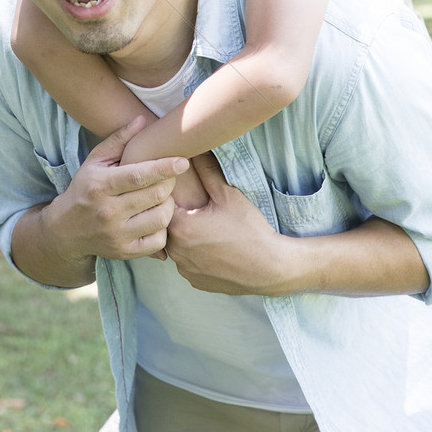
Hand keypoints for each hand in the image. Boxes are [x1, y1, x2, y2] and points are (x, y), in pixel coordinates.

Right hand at [51, 117, 189, 263]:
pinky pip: (158, 242)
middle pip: (155, 195)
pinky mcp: (125, 252)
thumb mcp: (95, 161)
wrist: (65, 230)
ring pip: (160, 219)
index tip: (183, 161)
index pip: (138, 175)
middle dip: (169, 183)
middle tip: (170, 177)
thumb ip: (119, 140)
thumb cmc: (85, 188)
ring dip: (169, 205)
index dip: (164, 167)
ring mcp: (117, 235)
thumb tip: (143, 119)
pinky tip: (157, 218)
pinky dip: (164, 229)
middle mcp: (108, 212)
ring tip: (163, 197)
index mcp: (101, 185)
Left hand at [165, 154, 288, 294]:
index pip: (161, 205)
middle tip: (194, 207)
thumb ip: (206, 171)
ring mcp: (185, 270)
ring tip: (203, 226)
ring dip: (184, 236)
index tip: (181, 190)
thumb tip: (195, 149)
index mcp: (180, 228)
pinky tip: (210, 246)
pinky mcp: (196, 282)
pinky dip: (194, 254)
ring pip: (175, 246)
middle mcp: (176, 252)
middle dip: (176, 215)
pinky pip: (187, 263)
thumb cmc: (249, 230)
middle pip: (165, 227)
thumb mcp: (228, 195)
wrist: (271, 268)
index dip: (169, 195)